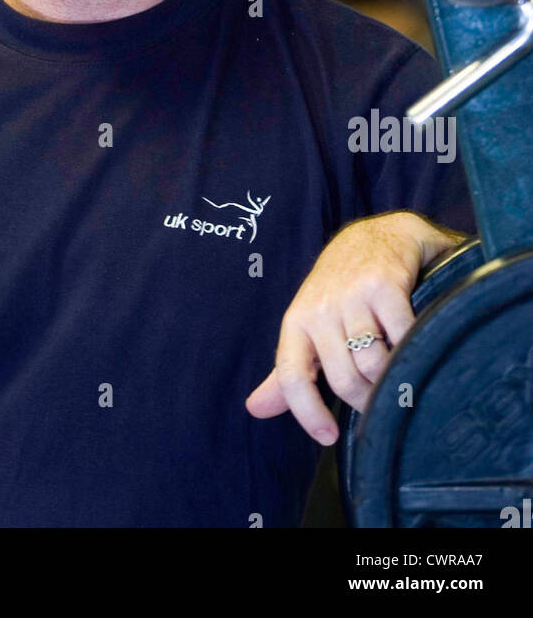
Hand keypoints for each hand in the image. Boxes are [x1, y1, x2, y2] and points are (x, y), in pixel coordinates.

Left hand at [245, 211, 462, 444]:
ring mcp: (352, 295)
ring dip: (393, 378)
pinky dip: (412, 349)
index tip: (328, 436)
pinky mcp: (385, 285)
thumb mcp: (309, 325)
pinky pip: (402, 338)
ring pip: (374, 364)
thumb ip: (288, 370)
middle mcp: (320, 308)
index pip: (290, 376)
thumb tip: (255, 409)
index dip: (307, 411)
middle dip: (368, 401)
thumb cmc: (342, 288)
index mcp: (297, 321)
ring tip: (400, 371)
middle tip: (383, 399)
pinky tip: (416, 345)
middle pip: (344, 379)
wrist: (379, 234)